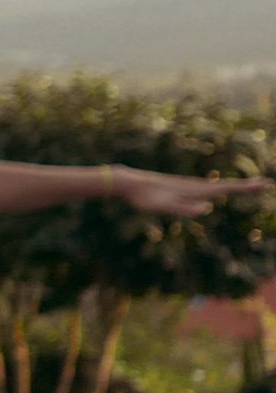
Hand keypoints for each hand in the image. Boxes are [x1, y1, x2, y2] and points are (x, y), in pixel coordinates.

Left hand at [113, 170, 270, 218]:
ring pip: (216, 186)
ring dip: (235, 186)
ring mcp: (187, 186)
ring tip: (250, 186)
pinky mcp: (180, 188)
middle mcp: (194, 186)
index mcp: (195, 190)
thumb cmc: (145, 198)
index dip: (245, 187)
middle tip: (266, 183)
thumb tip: (207, 209)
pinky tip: (217, 191)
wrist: (129, 183)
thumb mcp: (164, 207)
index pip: (226, 189)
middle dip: (246, 185)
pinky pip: (205, 188)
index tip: (265, 183)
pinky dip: (219, 188)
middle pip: (226, 186)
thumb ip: (184, 208)